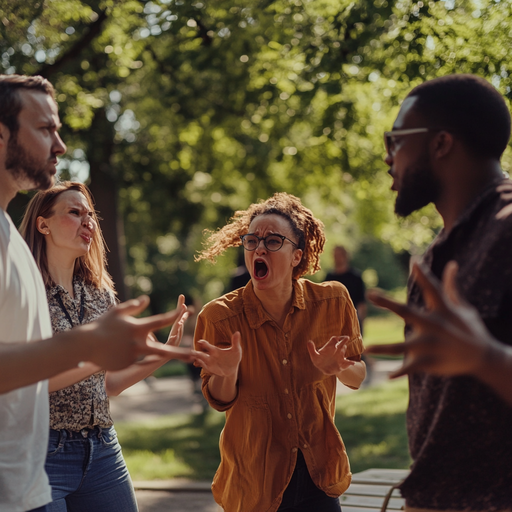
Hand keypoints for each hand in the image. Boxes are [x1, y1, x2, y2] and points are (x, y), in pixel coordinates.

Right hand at [81, 295, 192, 370]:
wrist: (84, 345)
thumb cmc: (101, 325)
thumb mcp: (118, 312)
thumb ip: (134, 306)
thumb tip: (147, 299)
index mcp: (138, 327)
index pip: (161, 321)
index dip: (174, 316)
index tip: (184, 311)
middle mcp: (139, 343)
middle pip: (166, 349)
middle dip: (182, 352)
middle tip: (197, 354)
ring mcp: (134, 355)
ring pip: (154, 355)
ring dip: (171, 358)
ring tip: (187, 359)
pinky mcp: (128, 363)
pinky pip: (137, 358)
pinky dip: (132, 353)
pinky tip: (117, 350)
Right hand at [193, 332, 241, 377]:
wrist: (233, 369)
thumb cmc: (234, 357)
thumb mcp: (236, 350)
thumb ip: (235, 342)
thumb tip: (237, 332)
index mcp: (215, 350)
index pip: (207, 345)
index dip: (203, 343)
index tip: (200, 342)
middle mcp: (210, 356)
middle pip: (200, 353)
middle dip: (195, 353)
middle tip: (191, 352)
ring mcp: (209, 363)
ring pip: (199, 360)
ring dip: (195, 359)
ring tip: (192, 358)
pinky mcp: (209, 369)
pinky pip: (203, 366)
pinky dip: (199, 365)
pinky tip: (196, 363)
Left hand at [307, 336, 355, 375]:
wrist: (324, 369)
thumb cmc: (319, 360)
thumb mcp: (314, 356)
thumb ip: (311, 349)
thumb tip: (308, 341)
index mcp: (330, 346)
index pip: (335, 339)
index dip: (336, 337)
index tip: (338, 337)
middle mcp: (336, 350)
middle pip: (341, 343)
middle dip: (343, 340)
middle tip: (346, 338)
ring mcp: (340, 357)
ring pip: (343, 351)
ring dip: (343, 350)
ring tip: (344, 348)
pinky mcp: (342, 364)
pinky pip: (347, 363)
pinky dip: (350, 363)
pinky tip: (352, 363)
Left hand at [366, 261, 493, 377]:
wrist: (483, 357)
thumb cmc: (469, 328)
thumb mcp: (462, 307)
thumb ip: (451, 287)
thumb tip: (451, 264)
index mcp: (442, 309)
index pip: (431, 288)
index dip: (423, 274)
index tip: (414, 260)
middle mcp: (434, 325)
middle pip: (407, 312)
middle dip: (389, 303)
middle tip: (371, 293)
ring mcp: (431, 345)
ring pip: (402, 347)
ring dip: (384, 348)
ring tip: (367, 347)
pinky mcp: (430, 362)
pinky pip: (411, 367)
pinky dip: (400, 371)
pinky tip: (388, 375)